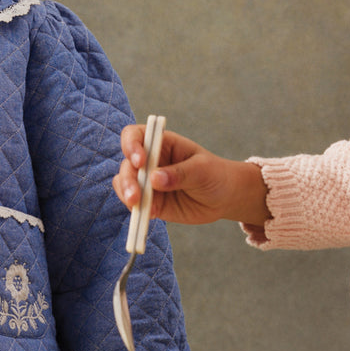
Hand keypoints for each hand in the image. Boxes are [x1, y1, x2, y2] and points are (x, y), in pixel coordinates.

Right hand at [112, 124, 270, 225]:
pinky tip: (150, 214)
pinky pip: (134, 204)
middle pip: (127, 164)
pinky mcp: (150, 201)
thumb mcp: (202, 170)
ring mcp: (147, 182)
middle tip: (136, 196)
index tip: (140, 161)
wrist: (225, 197)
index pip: (135, 136)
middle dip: (128, 179)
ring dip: (127, 194)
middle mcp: (149, 161)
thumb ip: (180, 173)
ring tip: (138, 206)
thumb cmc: (215, 175)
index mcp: (161, 143)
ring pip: (125, 184)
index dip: (131, 145)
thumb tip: (154, 179)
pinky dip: (137, 209)